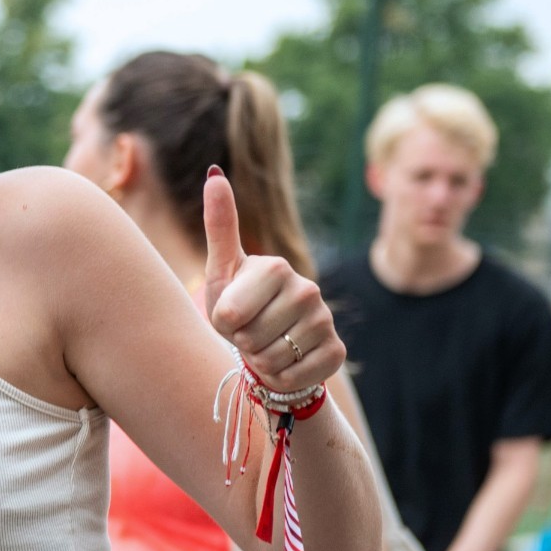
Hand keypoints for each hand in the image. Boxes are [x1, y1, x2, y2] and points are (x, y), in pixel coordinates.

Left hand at [203, 168, 343, 393]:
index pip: (228, 314)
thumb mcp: (221, 269)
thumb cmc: (238, 304)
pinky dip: (280, 377)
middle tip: (249, 331)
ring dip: (260, 361)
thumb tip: (214, 173)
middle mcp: (308, 289)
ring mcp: (325, 320)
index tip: (231, 313)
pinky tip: (285, 362)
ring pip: (272, 360)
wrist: (269, 345)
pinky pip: (294, 376)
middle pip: (250, 338)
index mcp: (276, 267)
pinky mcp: (336, 351)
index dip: (222, 322)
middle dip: (241, 342)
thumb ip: (220, 225)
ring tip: (266, 345)